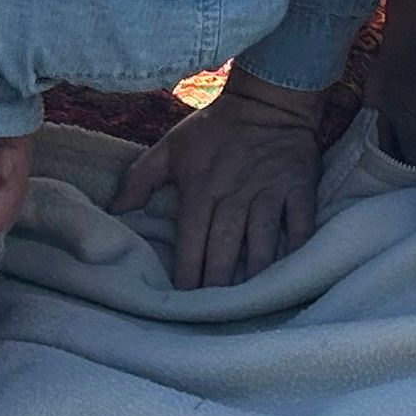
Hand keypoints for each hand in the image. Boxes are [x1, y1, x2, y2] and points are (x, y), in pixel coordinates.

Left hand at [114, 70, 322, 289]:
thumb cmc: (214, 128)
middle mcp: (234, 194)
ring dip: (254, 274)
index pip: (191, 240)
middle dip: (217, 283)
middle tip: (213, 316)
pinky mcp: (299, 188)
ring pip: (261, 242)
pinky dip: (297, 248)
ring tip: (249, 304)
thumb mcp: (171, 147)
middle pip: (224, 247)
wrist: (267, 100)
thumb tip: (115, 211)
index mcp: (201, 188)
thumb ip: (140, 179)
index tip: (180, 302)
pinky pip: (300, 223)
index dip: (186, 273)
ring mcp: (269, 192)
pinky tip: (291, 273)